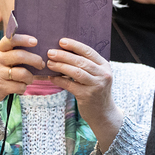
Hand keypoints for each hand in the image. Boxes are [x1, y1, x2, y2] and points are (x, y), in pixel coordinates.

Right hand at [0, 34, 43, 108]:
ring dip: (30, 78)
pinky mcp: (1, 87)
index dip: (23, 39)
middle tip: (41, 64)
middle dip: (35, 60)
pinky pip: (20, 86)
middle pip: (20, 56)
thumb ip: (11, 53)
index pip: (10, 40)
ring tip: (29, 79)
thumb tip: (35, 50)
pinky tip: (19, 87)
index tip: (35, 41)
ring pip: (23, 73)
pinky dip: (23, 88)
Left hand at [47, 38, 123, 152]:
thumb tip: (63, 51)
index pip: (89, 51)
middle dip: (64, 55)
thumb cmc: (95, 90)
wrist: (103, 113)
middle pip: (81, 61)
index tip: (61, 41)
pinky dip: (59, 80)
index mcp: (104, 66)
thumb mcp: (96, 76)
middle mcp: (103, 75)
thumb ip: (85, 65)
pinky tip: (51, 77)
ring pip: (76, 72)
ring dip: (60, 66)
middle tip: (50, 52)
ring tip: (49, 63)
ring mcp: (96, 86)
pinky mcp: (87, 96)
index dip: (74, 45)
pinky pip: (70, 85)